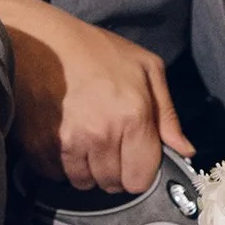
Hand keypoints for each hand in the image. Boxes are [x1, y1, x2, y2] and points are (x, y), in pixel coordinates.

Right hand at [0, 0, 189, 191]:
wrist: (38, 40)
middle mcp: (101, 135)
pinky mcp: (38, 147)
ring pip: (83, 183)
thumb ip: (168, 115)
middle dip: (113, 168)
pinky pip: (56, 175)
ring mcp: (67, 144)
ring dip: (86, 168)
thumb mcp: (145, 68)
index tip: (132, 155)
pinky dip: (60, 163)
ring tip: (84, 135)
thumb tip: (186, 150)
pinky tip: (63, 135)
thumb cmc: (95, 50)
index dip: (139, 170)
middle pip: (112, 184)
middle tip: (106, 139)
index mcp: (133, 116)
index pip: (140, 179)